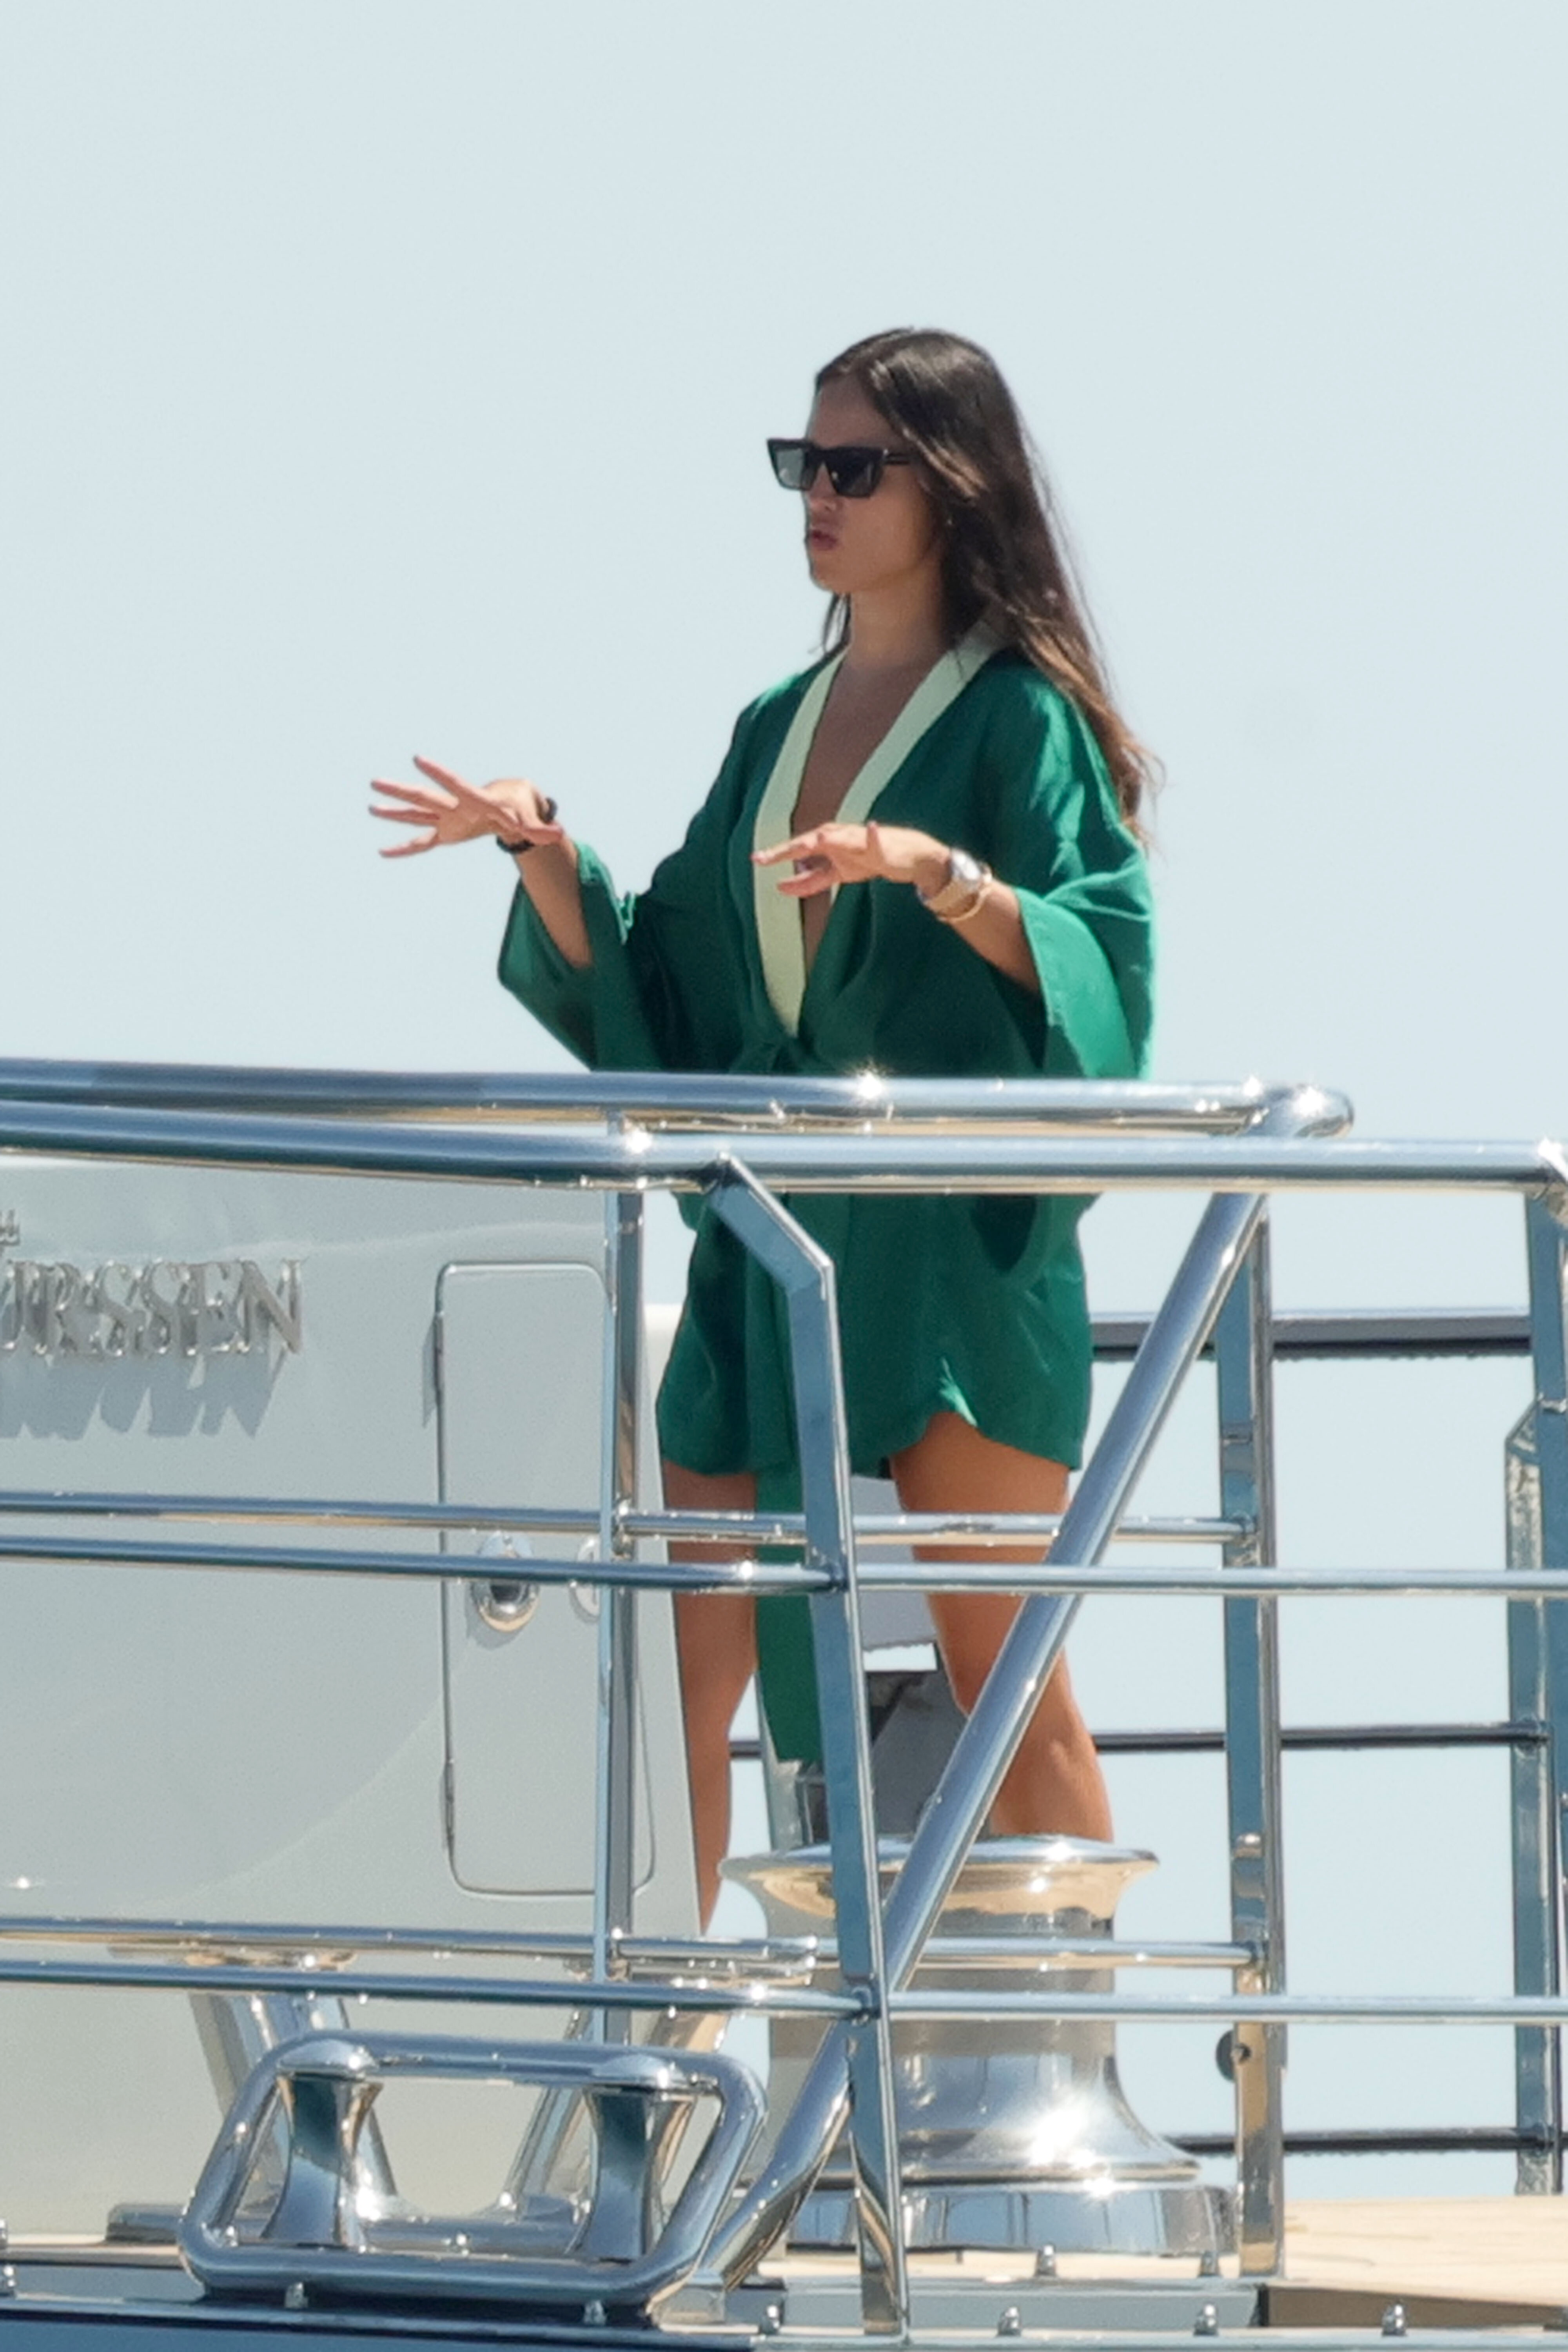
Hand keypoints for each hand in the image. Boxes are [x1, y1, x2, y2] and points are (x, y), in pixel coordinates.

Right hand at [370, 757, 564, 858]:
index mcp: (473, 799)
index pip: (454, 785)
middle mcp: (455, 807)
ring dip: (394, 813)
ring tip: (370, 806)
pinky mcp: (446, 834)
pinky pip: (421, 842)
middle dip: (402, 792)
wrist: (509, 804)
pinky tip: (384, 851)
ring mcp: (447, 819)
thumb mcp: (529, 818)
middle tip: (375, 782)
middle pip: (424, 798)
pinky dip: (405, 849)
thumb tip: (559, 834)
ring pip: (417, 815)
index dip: (437, 773)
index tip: (419, 759)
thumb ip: (539, 828)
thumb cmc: (519, 807)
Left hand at [752, 820, 947, 898]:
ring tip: (820, 837)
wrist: (903, 856)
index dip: (777, 855)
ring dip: (830, 838)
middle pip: (810, 843)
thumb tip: (784, 886)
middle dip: (790, 848)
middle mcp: (838, 838)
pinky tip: (872, 828)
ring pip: (841, 839)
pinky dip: (874, 835)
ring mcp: (859, 841)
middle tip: (768, 856)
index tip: (756, 859)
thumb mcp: (835, 873)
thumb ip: (810, 880)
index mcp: (826, 843)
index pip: (797, 850)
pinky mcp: (881, 847)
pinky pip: (877, 841)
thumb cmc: (866, 860)